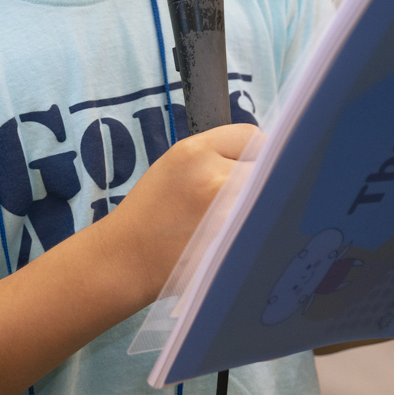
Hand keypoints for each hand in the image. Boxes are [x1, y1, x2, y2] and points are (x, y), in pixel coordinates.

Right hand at [95, 122, 258, 301]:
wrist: (125, 258)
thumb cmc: (152, 211)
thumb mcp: (176, 165)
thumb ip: (218, 153)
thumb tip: (268, 153)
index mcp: (194, 152)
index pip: (251, 136)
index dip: (254, 151)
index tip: (251, 164)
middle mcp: (212, 179)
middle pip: (267, 166)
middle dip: (263, 178)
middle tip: (246, 194)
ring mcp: (225, 214)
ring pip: (268, 197)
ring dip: (263, 204)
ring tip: (239, 215)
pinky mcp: (231, 244)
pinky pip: (262, 226)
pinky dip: (257, 228)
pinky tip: (238, 234)